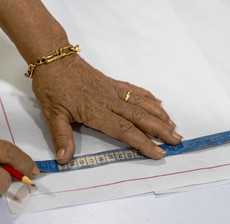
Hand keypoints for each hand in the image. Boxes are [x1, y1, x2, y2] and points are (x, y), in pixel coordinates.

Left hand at [32, 55, 182, 163]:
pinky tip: (158, 103)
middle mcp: (109, 101)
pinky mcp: (112, 82)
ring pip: (142, 103)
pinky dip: (148, 97)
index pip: (125, 130)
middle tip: (177, 140)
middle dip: (160, 130)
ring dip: (159, 115)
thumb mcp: (52, 114)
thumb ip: (61, 137)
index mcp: (96, 111)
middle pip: (140, 117)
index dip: (143, 143)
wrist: (54, 58)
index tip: (159, 153)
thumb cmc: (52, 87)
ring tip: (173, 126)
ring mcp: (113, 90)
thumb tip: (65, 160)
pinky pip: (135, 90)